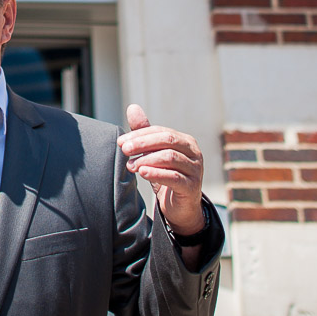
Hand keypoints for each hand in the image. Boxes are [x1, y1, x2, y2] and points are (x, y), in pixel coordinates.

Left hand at [118, 104, 205, 235]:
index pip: (161, 131)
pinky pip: (174, 177)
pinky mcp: (192, 187)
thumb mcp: (154, 155)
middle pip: (167, 140)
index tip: (121, 142)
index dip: (140, 135)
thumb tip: (132, 107)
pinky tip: (143, 173)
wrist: (180, 208)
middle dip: (143, 143)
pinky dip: (156, 174)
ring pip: (170, 157)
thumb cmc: (167, 176)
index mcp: (185, 141)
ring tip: (131, 165)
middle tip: (124, 149)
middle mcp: (194, 152)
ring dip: (147, 159)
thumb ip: (145, 133)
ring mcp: (195, 170)